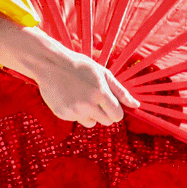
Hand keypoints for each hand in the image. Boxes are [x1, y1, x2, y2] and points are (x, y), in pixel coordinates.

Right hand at [0, 17, 135, 125]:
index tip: (110, 103)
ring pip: (91, 123)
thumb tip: (136, 105)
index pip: (117, 116)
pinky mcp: (62, 114)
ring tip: (81, 97)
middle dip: (105, 113)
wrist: (50, 64)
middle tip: (95, 98)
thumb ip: (120, 91)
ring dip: (90, 114)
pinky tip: (70, 98)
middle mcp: (87, 105)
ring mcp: (74, 111)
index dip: (116, 110)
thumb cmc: (80, 66)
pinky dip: (76, 112)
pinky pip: (76, 120)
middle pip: (106, 122)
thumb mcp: (103, 73)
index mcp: (100, 93)